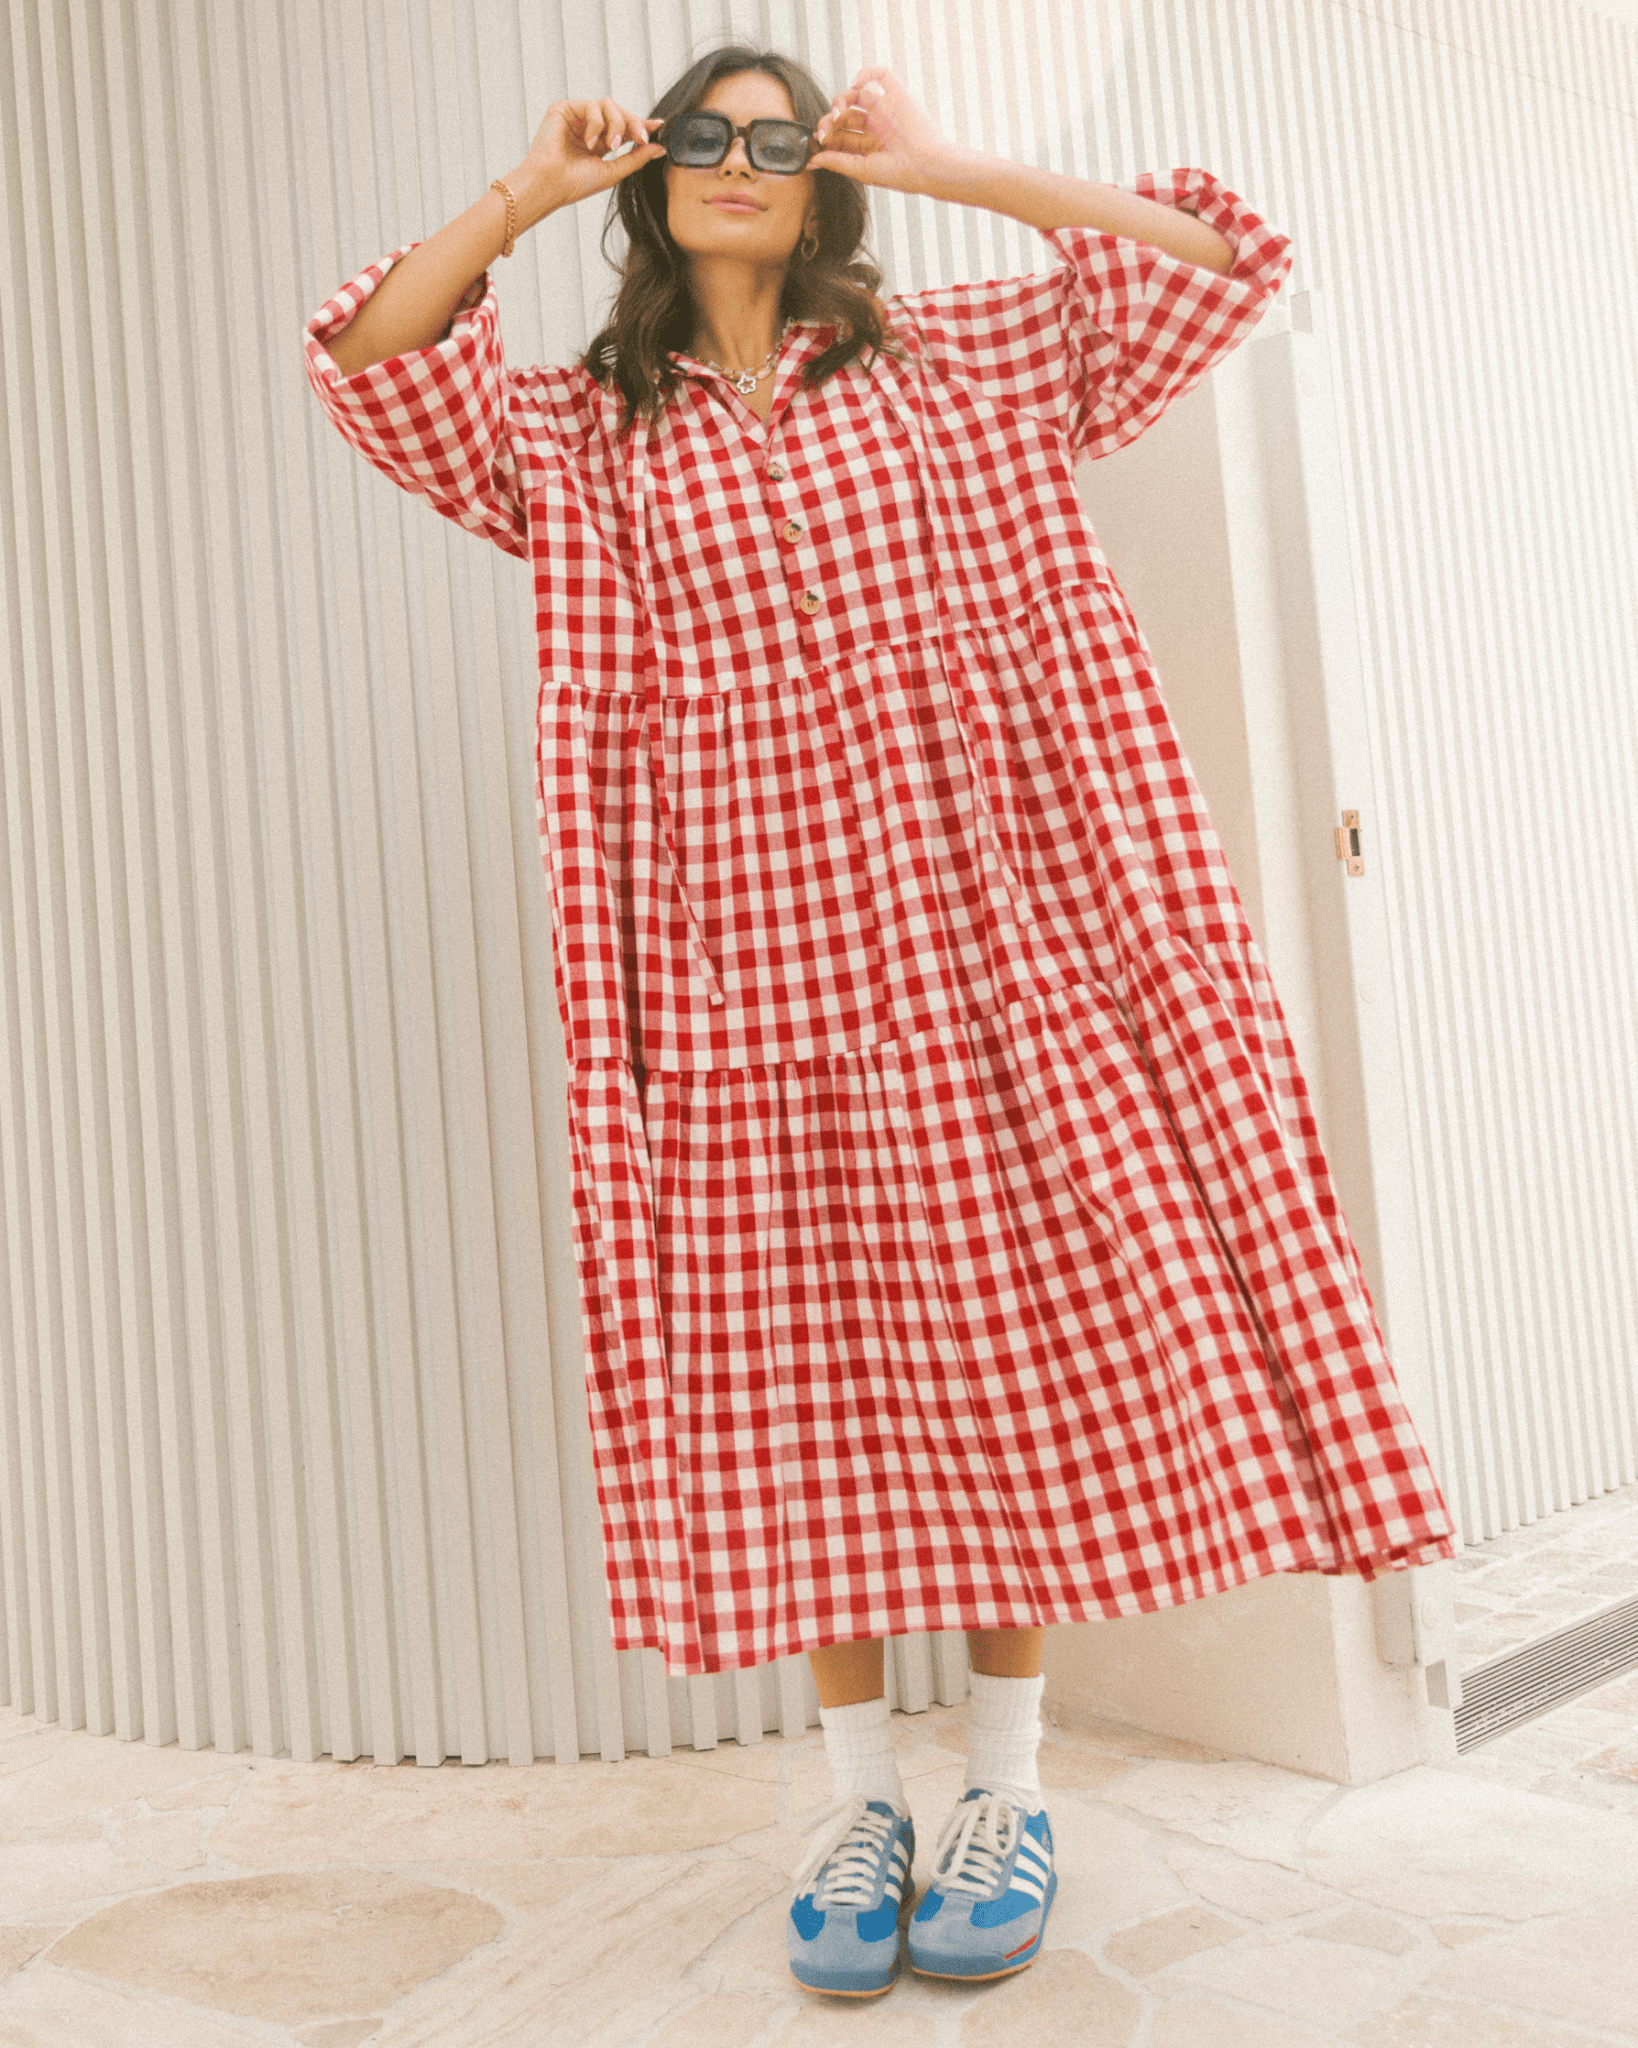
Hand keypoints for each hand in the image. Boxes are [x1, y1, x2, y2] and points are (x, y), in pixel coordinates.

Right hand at [509, 99, 665, 223]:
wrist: (551, 185)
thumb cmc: (576, 184)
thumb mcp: (613, 171)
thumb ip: (636, 158)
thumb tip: (660, 148)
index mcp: (601, 143)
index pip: (625, 128)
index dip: (642, 125)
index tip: (659, 125)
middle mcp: (590, 128)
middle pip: (620, 113)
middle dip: (633, 124)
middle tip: (641, 139)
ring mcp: (577, 118)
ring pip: (609, 106)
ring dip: (616, 125)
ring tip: (611, 146)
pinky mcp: (564, 109)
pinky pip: (592, 106)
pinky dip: (596, 123)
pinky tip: (589, 143)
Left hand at [810, 67, 968, 196]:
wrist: (926, 165)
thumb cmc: (899, 174)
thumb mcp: (862, 169)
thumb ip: (837, 162)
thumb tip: (811, 160)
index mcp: (867, 145)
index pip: (839, 135)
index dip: (826, 136)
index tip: (818, 142)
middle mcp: (875, 125)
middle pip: (843, 114)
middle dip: (830, 121)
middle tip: (826, 131)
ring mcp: (885, 108)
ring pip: (855, 94)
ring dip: (840, 100)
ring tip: (839, 114)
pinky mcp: (896, 94)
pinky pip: (879, 74)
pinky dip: (865, 72)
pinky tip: (856, 84)